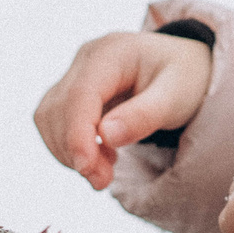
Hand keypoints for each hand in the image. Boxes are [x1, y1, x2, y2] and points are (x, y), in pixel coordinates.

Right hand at [32, 31, 214, 190]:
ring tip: (105, 168)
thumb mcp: (177, 95)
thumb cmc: (184, 78)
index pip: (81, 94)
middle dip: (75, 150)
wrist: (184, 69)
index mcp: (113, 52)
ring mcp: (75, 74)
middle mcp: (87, 58)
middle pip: (59, 108)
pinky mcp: (71, 94)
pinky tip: (100, 155)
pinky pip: (54, 124)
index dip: (78, 134)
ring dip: (68, 151)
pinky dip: (69, 147)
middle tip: (103, 181)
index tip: (87, 169)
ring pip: (49, 118)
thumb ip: (144, 115)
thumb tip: (106, 135)